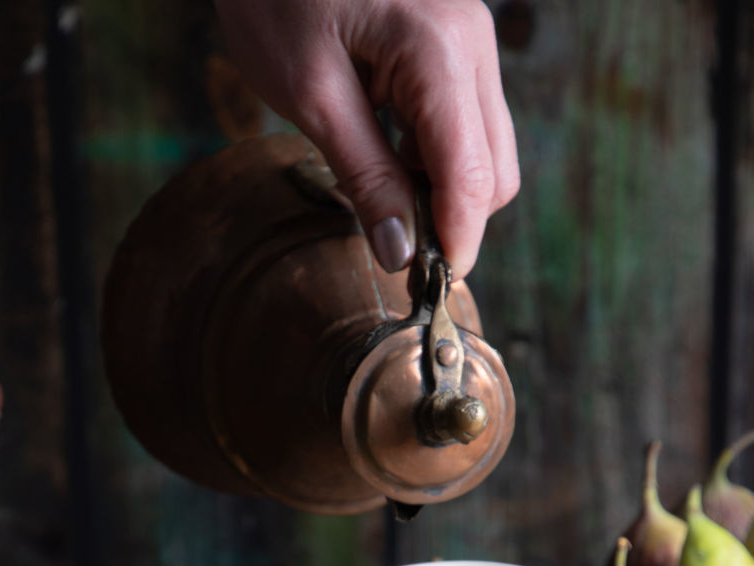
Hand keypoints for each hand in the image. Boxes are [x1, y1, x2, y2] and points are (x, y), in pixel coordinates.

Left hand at [214, 0, 519, 278]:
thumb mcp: (310, 93)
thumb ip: (363, 174)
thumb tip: (402, 251)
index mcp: (439, 54)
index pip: (472, 179)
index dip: (456, 244)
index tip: (428, 289)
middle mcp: (473, 43)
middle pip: (495, 171)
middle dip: (455, 220)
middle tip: (396, 248)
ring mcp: (470, 36)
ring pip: (487, 148)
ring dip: (445, 189)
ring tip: (381, 198)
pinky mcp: (455, 37)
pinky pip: (466, 118)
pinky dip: (436, 154)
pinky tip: (387, 157)